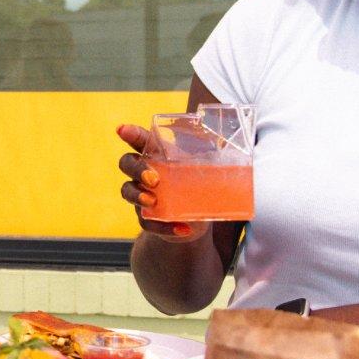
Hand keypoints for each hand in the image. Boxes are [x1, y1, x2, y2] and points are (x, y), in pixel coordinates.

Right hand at [115, 122, 209, 243]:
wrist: (194, 223)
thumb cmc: (197, 186)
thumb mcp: (206, 171)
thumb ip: (212, 158)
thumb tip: (235, 146)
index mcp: (157, 154)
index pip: (139, 140)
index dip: (130, 133)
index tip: (123, 129)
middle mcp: (143, 172)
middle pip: (127, 162)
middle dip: (136, 168)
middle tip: (154, 179)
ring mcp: (141, 194)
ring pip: (126, 190)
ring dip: (138, 195)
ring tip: (154, 202)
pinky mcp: (147, 218)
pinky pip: (146, 221)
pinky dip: (164, 227)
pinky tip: (182, 229)